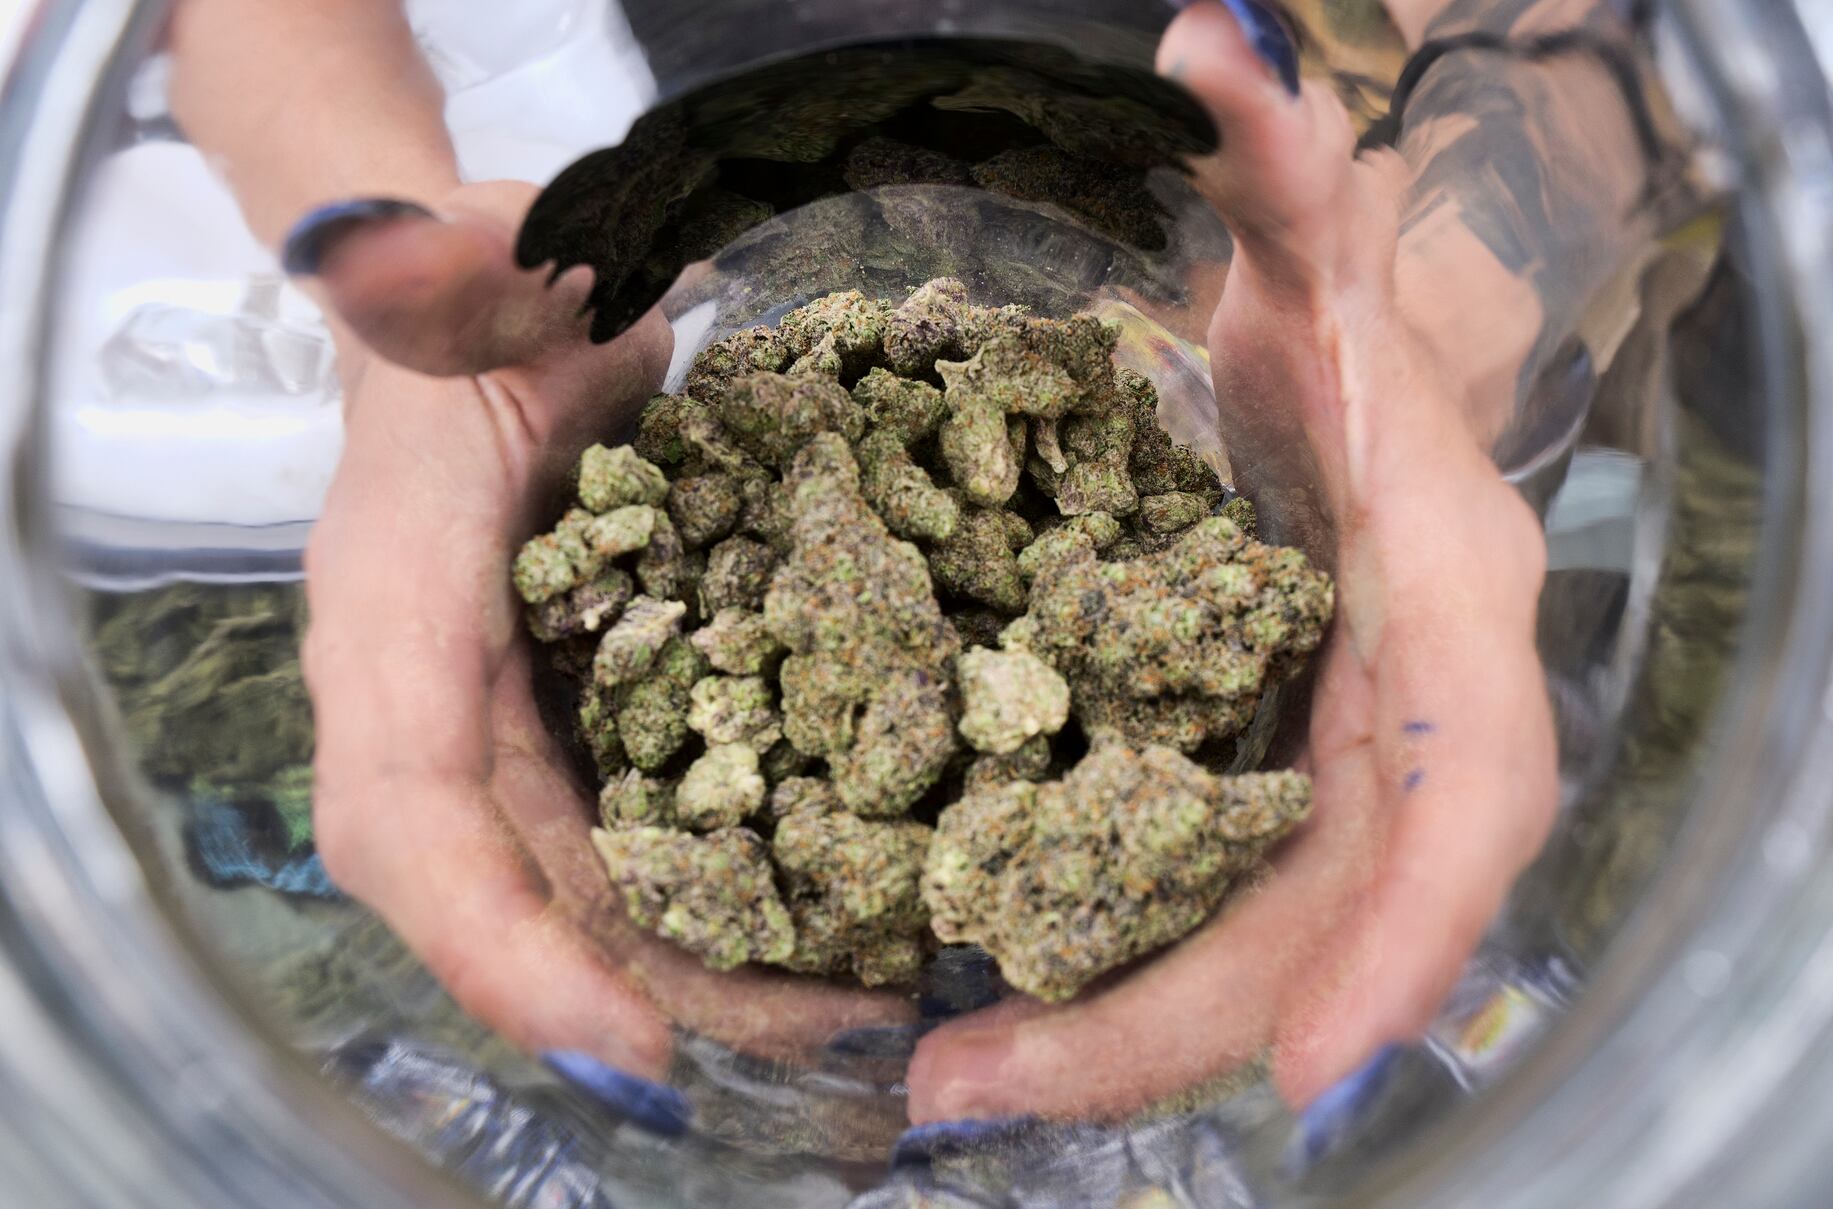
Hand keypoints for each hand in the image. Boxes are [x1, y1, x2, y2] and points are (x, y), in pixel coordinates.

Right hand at [294, 182, 916, 1080]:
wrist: (502, 308)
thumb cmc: (477, 291)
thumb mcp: (471, 271)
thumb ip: (440, 280)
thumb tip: (392, 258)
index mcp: (394, 609)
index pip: (412, 809)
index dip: (502, 935)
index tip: (629, 1037)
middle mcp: (441, 697)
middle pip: (522, 891)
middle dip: (656, 986)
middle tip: (816, 1042)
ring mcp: (514, 716)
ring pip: (589, 884)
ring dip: (708, 962)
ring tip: (848, 1011)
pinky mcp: (585, 714)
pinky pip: (645, 832)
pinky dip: (726, 891)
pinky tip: (833, 922)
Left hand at [904, 2, 1557, 1121]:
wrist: (1322, 378)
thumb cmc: (1326, 314)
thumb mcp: (1300, 235)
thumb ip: (1274, 160)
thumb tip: (1214, 42)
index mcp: (1432, 597)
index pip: (1464, 791)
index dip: (1407, 931)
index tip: (1315, 1062)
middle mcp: (1388, 713)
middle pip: (1321, 925)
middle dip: (1168, 1025)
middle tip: (973, 1093)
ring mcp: (1311, 768)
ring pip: (1241, 948)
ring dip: (1106, 1033)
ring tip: (942, 1085)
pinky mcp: (1236, 790)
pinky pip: (1181, 911)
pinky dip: (1094, 975)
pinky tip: (971, 1016)